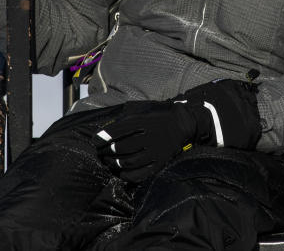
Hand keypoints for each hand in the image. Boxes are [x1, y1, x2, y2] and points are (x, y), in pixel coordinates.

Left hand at [94, 79, 260, 182]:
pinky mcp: (161, 162)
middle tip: (100, 152)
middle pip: (121, 147)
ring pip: (129, 161)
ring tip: (108, 161)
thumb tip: (109, 126)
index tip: (95, 140)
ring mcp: (156, 151)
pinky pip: (141, 173)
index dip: (104, 136)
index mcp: (144, 120)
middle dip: (106, 151)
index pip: (118, 130)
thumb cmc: (163, 114)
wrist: (188, 123)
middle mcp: (149, 136)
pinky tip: (121, 172)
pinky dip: (127, 175)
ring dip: (114, 163)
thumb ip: (129, 115)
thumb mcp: (146, 109)